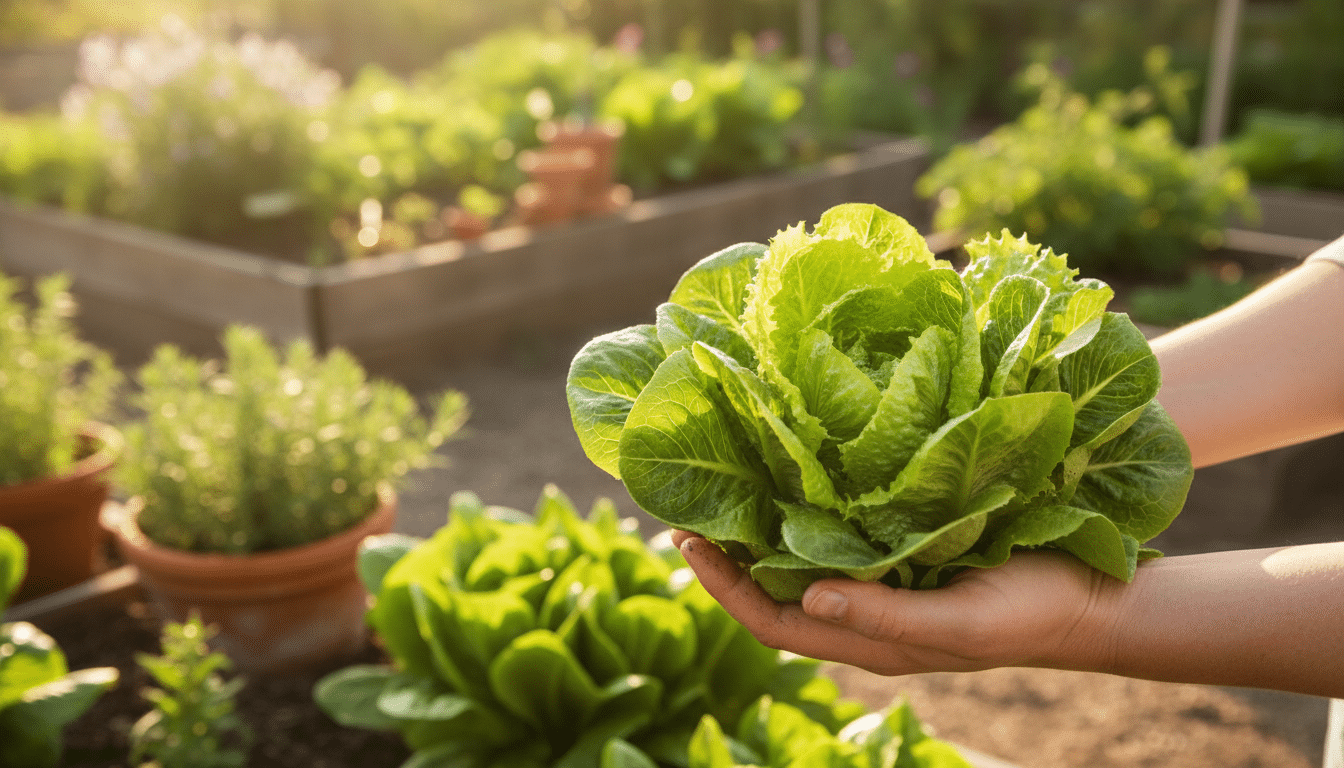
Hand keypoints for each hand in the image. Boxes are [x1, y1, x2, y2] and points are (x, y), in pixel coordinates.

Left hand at [671, 530, 1117, 676]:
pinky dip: (810, 517)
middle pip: (778, 595)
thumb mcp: (959, 624)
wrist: (1094, 599)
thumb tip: (806, 598)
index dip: (726, 589)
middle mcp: (868, 615)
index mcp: (871, 641)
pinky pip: (845, 539)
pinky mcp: (911, 552)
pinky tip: (798, 481)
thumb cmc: (1029, 614)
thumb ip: (885, 617)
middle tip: (689, 513)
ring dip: (763, 536)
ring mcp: (888, 584)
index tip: (686, 543)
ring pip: (806, 566)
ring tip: (728, 493)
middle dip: (730, 561)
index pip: (774, 624)